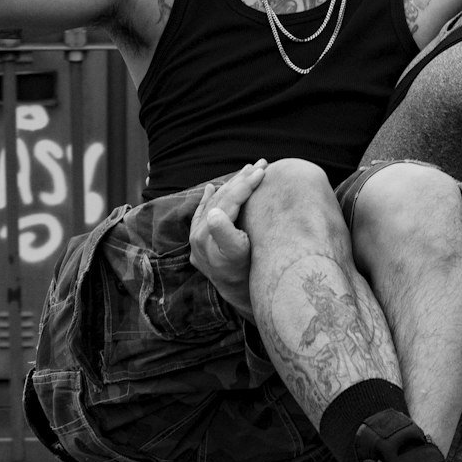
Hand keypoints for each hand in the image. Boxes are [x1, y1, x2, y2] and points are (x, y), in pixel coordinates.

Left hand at [189, 161, 266, 319]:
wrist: (240, 297)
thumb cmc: (249, 276)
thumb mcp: (241, 257)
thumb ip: (225, 235)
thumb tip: (212, 213)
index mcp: (210, 238)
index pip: (229, 201)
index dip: (246, 185)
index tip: (264, 171)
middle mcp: (199, 238)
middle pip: (222, 200)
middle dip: (242, 180)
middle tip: (262, 164)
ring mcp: (197, 241)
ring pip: (215, 204)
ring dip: (231, 186)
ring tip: (248, 170)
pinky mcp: (198, 244)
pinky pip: (203, 215)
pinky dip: (208, 200)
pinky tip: (213, 187)